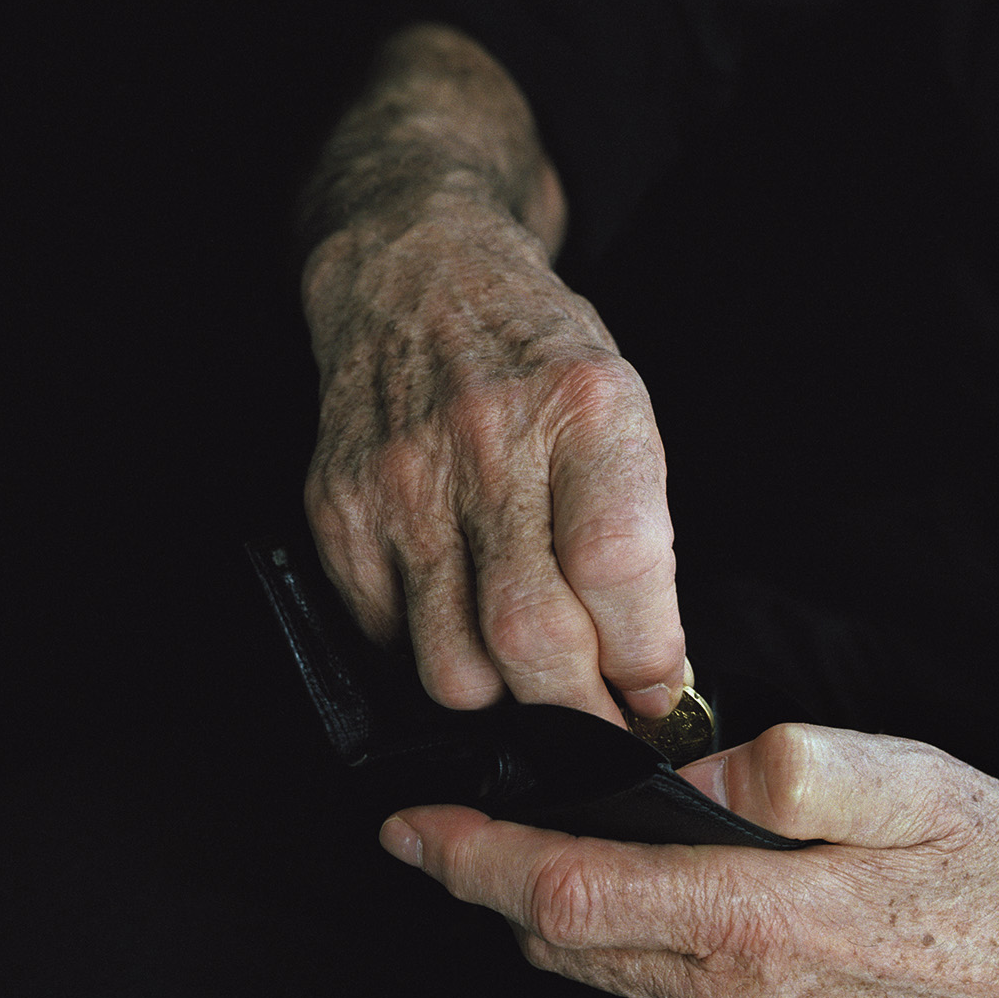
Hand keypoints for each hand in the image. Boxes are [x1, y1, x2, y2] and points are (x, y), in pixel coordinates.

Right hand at [303, 198, 686, 723]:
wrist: (417, 277)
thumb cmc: (539, 359)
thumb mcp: (623, 410)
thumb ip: (640, 536)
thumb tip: (650, 674)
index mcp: (585, 408)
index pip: (617, 565)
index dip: (646, 654)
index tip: (658, 690)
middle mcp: (488, 443)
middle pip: (534, 637)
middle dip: (581, 713)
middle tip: (602, 721)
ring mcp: (403, 482)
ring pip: (455, 668)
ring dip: (505, 700)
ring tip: (531, 675)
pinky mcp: (341, 514)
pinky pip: (391, 642)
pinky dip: (436, 655)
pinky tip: (462, 617)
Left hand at [381, 724, 998, 997]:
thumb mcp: (908, 780)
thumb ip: (783, 766)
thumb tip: (687, 772)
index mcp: (760, 931)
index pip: (566, 895)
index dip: (470, 860)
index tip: (408, 827)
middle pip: (569, 947)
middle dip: (501, 887)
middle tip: (461, 830)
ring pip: (620, 982)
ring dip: (578, 920)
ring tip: (574, 852)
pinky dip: (649, 957)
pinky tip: (683, 911)